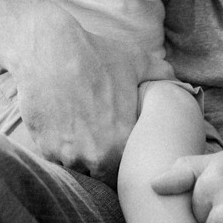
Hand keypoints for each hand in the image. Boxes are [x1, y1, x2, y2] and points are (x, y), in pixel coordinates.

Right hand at [10, 4, 171, 180]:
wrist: (48, 48)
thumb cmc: (96, 54)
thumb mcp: (137, 61)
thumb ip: (163, 75)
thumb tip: (180, 83)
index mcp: (121, 144)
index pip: (127, 170)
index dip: (125, 159)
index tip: (121, 145)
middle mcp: (94, 156)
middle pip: (101, 174)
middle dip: (101, 162)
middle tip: (99, 138)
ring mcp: (65, 154)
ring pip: (76, 167)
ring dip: (78, 156)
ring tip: (79, 130)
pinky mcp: (42, 147)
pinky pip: (54, 158)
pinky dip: (58, 147)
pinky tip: (61, 124)